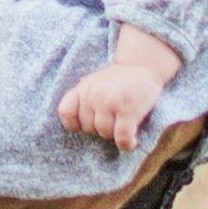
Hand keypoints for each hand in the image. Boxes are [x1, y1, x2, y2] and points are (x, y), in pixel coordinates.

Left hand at [57, 28, 182, 153]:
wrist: (142, 65)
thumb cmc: (118, 80)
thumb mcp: (94, 84)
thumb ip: (84, 100)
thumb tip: (78, 128)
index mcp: (83, 88)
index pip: (66, 114)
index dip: (76, 124)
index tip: (90, 122)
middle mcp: (93, 94)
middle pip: (88, 128)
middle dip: (100, 129)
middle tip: (114, 120)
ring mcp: (109, 101)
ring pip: (104, 133)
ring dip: (115, 135)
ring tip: (123, 124)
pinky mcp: (127, 110)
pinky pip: (122, 137)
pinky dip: (127, 143)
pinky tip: (131, 141)